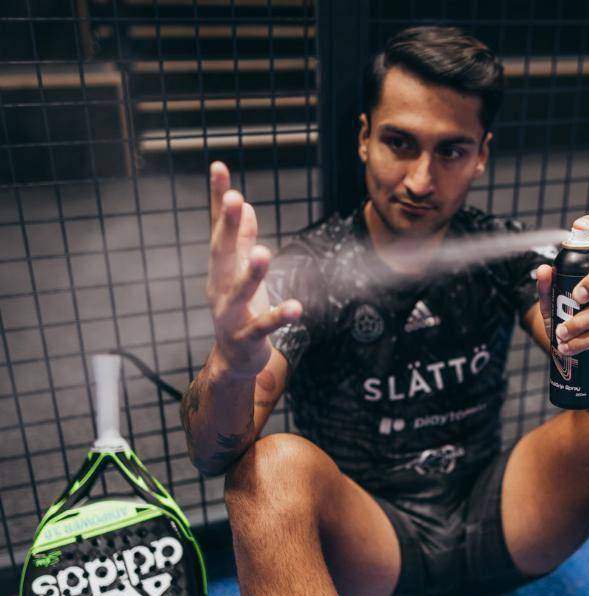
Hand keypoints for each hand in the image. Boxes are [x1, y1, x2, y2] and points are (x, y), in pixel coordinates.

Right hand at [206, 161, 301, 378]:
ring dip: (252, 273)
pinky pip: (263, 325)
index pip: (218, 229)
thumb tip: (245, 205)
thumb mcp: (241, 273)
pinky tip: (296, 307)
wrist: (234, 361)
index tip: (218, 167)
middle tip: (234, 199)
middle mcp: (219, 288)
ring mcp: (230, 314)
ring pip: (239, 292)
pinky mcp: (247, 338)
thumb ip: (243, 242)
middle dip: (227, 227)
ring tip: (264, 252)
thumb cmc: (241, 311)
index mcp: (220, 269)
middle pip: (222, 255)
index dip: (218, 200)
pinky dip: (279, 316)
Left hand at [535, 215, 588, 370]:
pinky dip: (583, 341)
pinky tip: (568, 347)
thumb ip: (547, 289)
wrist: (583, 358)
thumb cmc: (568, 325)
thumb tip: (544, 269)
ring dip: (579, 322)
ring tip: (560, 334)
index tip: (580, 226)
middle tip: (576, 296)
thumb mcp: (552, 308)